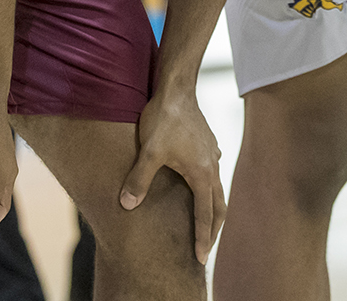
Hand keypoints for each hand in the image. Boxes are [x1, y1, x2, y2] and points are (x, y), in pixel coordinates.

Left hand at [119, 87, 227, 265]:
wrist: (176, 89)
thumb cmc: (163, 119)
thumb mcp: (148, 152)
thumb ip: (139, 180)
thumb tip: (127, 205)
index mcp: (201, 174)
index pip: (204, 215)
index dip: (202, 238)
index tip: (200, 258)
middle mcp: (211, 166)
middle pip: (219, 207)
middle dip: (212, 230)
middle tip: (205, 250)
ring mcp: (211, 154)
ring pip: (217, 189)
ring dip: (212, 210)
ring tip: (205, 224)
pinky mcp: (207, 144)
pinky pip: (212, 173)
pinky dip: (209, 188)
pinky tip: (200, 186)